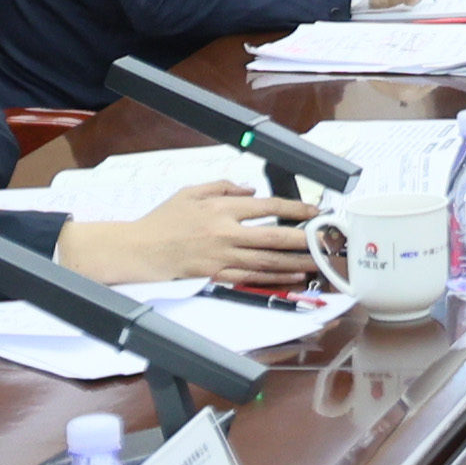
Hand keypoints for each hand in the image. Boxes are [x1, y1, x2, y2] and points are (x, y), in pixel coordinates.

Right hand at [61, 185, 317, 296]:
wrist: (139, 250)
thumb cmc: (162, 221)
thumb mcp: (191, 192)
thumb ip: (223, 187)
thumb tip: (250, 190)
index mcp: (221, 209)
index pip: (268, 207)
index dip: (296, 209)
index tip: (314, 212)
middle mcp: (225, 234)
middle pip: (274, 237)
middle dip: (305, 239)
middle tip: (326, 240)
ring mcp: (222, 258)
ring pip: (268, 262)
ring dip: (296, 262)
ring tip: (318, 261)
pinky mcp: (216, 276)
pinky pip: (252, 278)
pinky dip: (275, 277)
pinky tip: (292, 276)